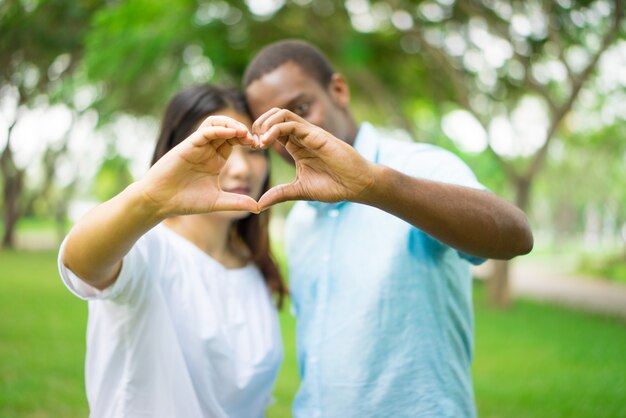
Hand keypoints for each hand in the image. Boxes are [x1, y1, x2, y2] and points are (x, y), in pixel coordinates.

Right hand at [139, 115, 259, 216]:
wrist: (160, 202)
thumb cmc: (185, 201)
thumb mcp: (217, 202)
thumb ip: (237, 202)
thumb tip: (259, 207)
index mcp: (215, 160)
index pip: (234, 141)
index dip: (247, 140)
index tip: (259, 146)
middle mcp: (207, 150)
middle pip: (228, 129)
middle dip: (243, 131)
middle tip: (255, 139)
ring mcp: (197, 146)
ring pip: (216, 124)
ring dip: (231, 124)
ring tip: (244, 132)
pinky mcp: (187, 145)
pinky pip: (205, 131)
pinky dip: (219, 129)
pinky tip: (232, 133)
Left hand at [252, 108, 375, 209]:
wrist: (357, 185)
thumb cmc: (334, 186)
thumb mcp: (299, 191)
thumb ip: (279, 194)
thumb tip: (259, 205)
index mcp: (297, 146)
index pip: (272, 129)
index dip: (258, 135)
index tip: (252, 150)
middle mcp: (302, 135)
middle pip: (274, 115)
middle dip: (258, 125)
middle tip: (252, 143)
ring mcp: (309, 133)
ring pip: (281, 114)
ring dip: (264, 124)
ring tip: (259, 142)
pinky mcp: (316, 134)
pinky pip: (290, 123)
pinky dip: (274, 129)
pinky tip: (266, 143)